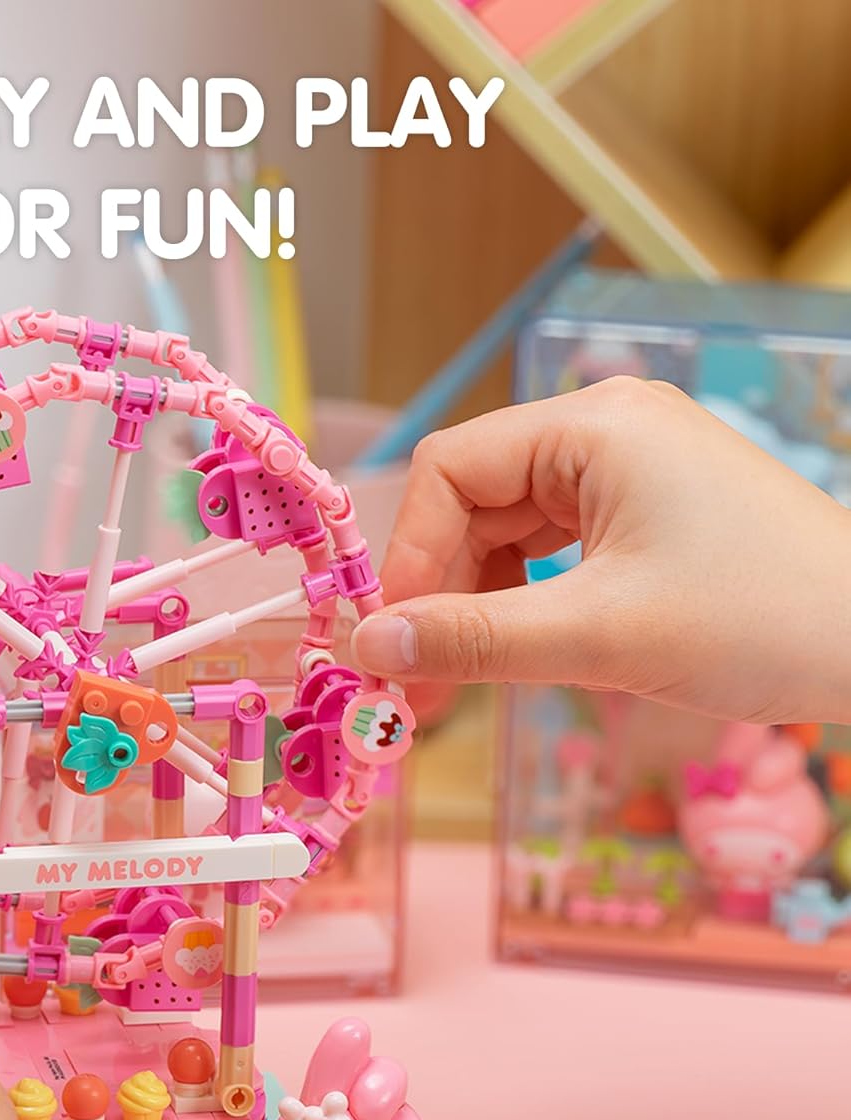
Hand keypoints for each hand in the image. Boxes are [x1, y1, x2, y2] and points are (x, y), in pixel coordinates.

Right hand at [351, 378, 850, 724]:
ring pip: (507, 531)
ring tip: (467, 677)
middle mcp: (607, 432)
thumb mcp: (600, 635)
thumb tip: (367, 648)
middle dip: (442, 592)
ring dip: (477, 603)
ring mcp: (631, 471)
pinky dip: (522, 601)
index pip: (450, 470)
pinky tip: (521, 649)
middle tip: (421, 682)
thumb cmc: (762, 623)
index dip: (411, 555)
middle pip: (472, 502)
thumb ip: (473, 640)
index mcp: (596, 427)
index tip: (399, 640)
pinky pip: (550, 549)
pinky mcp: (649, 513)